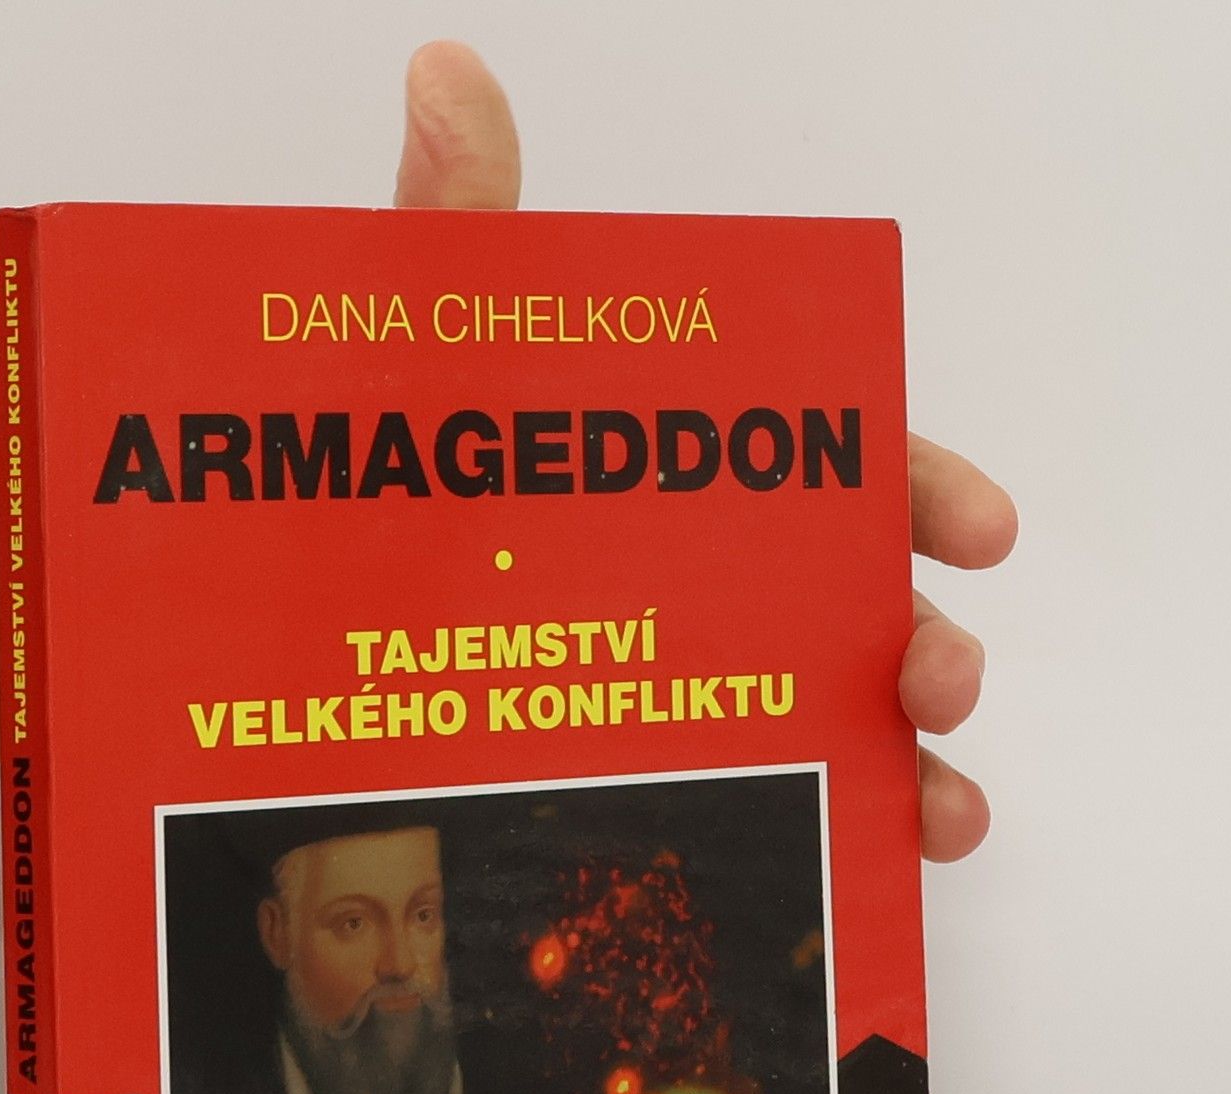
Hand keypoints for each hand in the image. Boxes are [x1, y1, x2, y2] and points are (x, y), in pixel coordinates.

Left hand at [394, 42, 1014, 862]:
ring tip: (938, 814)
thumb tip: (449, 76)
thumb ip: (449, 241)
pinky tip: (874, 876)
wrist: (249, 658)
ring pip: (828, 725)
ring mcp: (672, 690)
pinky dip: (833, 843)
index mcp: (673, 476)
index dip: (917, 488)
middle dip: (922, 641)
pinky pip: (758, 814)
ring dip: (908, 767)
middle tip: (935, 677)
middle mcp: (692, 584)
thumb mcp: (406, 375)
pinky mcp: (638, 786)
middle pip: (852, 608)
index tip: (981, 528)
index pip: (827, 466)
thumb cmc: (346, 503)